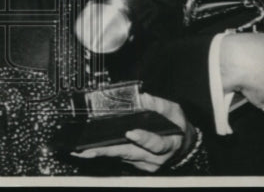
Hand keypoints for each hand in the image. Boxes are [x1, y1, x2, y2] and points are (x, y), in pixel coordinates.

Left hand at [71, 94, 188, 172]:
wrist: (182, 144)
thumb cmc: (176, 125)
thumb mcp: (174, 111)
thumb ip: (160, 104)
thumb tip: (143, 97)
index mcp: (169, 143)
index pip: (155, 143)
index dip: (143, 139)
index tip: (130, 132)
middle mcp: (156, 158)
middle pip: (130, 153)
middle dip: (108, 151)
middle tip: (89, 149)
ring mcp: (145, 164)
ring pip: (122, 157)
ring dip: (102, 153)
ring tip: (82, 150)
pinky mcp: (137, 165)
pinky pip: (120, 158)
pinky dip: (106, 153)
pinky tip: (90, 150)